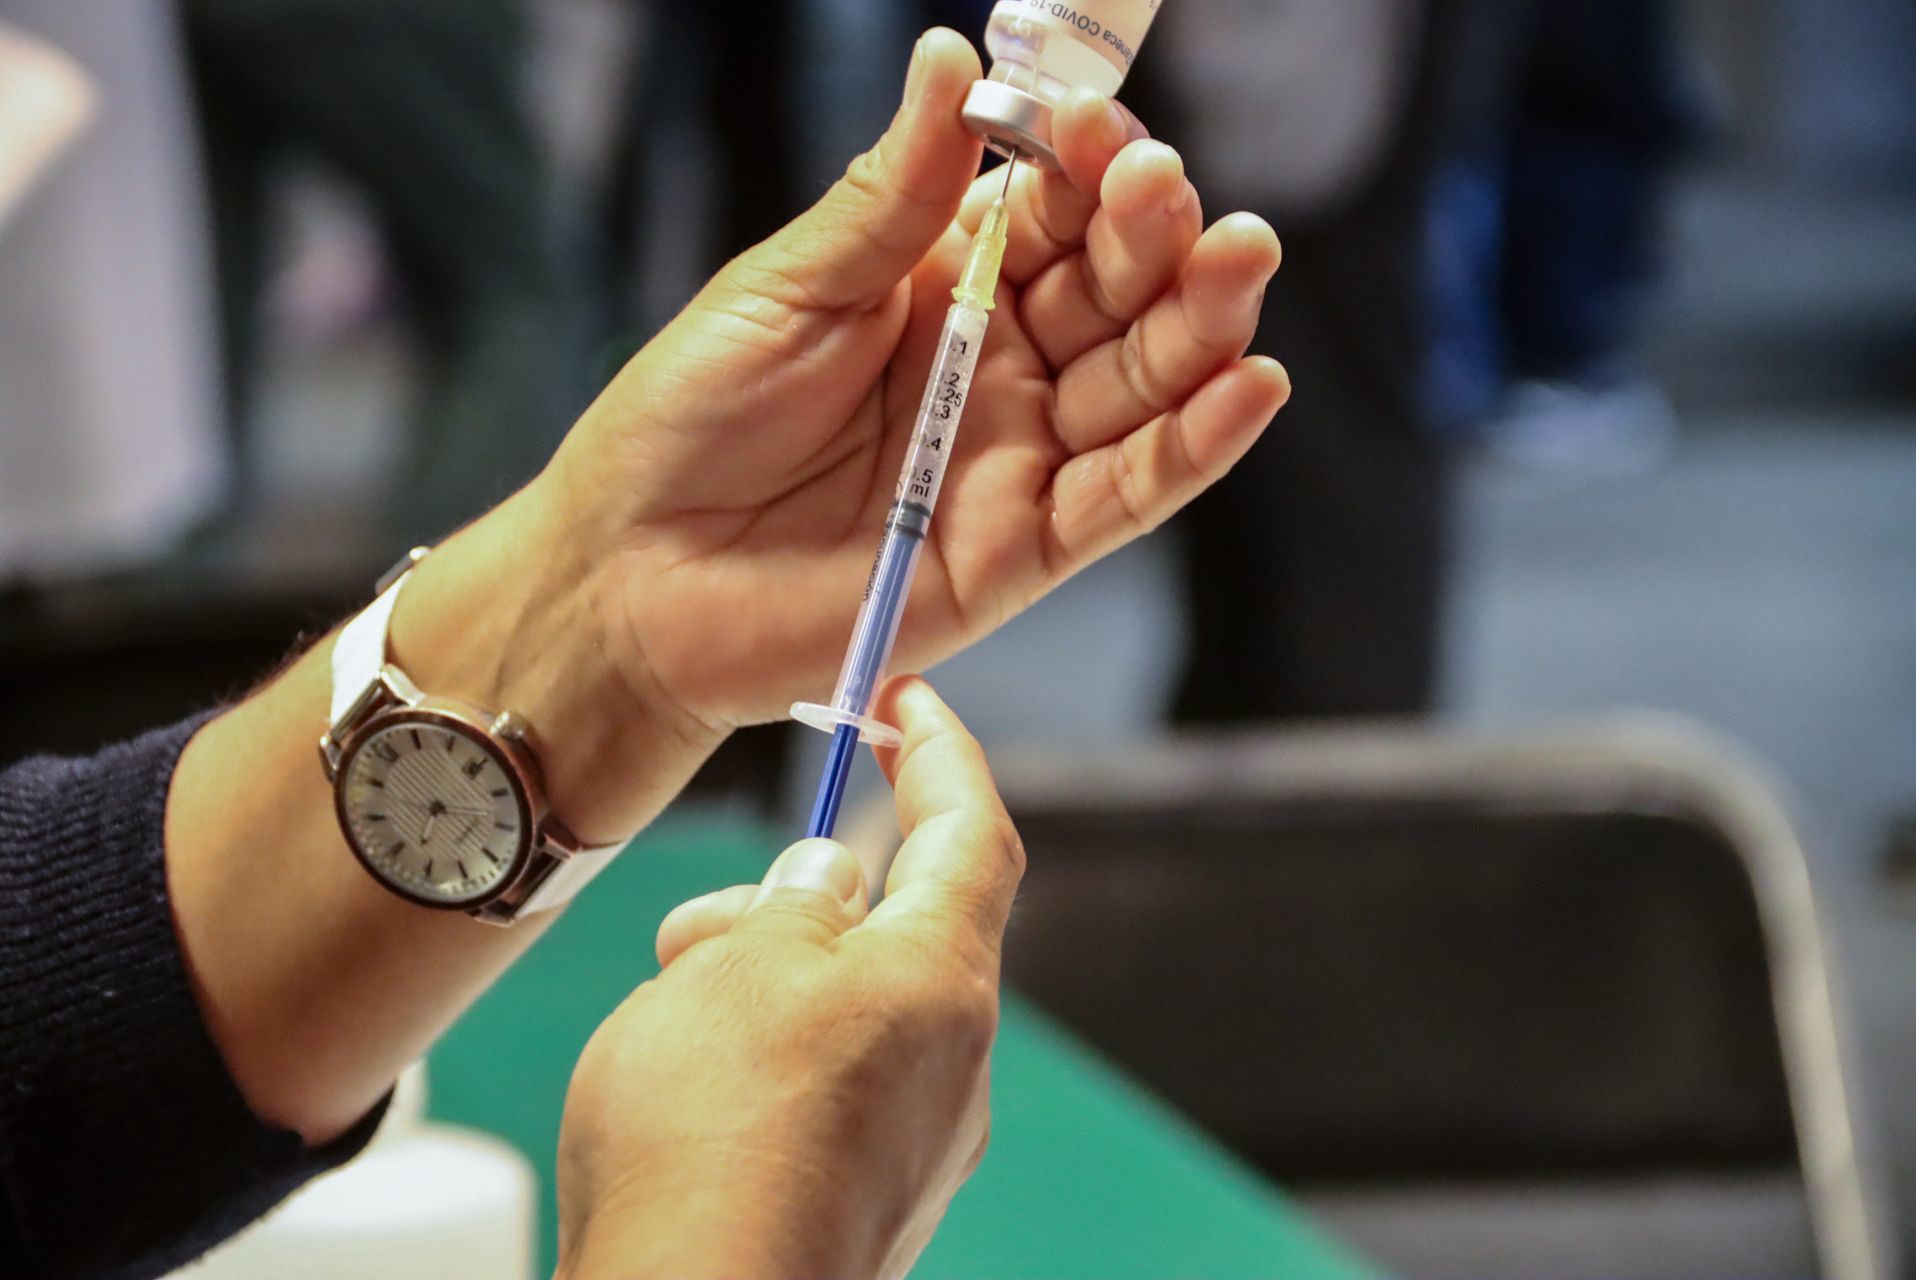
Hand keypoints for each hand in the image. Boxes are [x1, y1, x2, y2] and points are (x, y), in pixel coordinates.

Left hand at [546, 28, 1286, 734]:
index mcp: (943, 282)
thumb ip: (891, 195)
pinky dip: (1194, 448)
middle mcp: (1000, 363)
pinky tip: (1251, 386)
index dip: (1087, 167)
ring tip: (1239, 258)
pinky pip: (1126, 496)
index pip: (1051, 210)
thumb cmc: (692, 416)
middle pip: (1115, 292)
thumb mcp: (789, 285)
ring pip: (1140, 384)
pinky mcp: (1022, 550)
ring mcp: (1018, 456)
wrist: (635, 576)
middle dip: (1155, 236)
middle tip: (1170, 196)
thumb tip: (953, 58)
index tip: (1099, 128)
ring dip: (1199, 324)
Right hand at [553, 679, 1021, 1279]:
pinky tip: (686, 1092)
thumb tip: (831, 881)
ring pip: (847, 1008)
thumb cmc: (710, 1137)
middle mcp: (954, 1061)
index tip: (907, 699)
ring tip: (672, 1017)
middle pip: (896, 927)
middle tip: (703, 928)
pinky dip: (763, 1058)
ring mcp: (916, 1142)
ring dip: (763, 985)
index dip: (943, 753)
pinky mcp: (865, 1199)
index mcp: (943, 979)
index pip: (973, 830)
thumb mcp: (740, 963)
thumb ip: (797, 901)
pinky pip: (825, 1086)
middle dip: (797, 902)